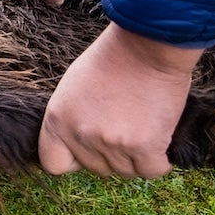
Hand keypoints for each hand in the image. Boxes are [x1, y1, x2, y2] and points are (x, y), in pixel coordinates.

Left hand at [39, 25, 204, 177]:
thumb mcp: (73, 88)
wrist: (147, 44)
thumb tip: (81, 146)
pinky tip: (161, 139)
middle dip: (110, 154)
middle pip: (96, 168)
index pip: (54, 163)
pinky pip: (152, 170)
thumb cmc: (113, 58)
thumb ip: (73, 119)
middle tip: (125, 126)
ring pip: (126, 171)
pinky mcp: (144, 146)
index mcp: (57, 120)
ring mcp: (111, 143)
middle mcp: (80, 135)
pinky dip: (160, 160)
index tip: (88, 148)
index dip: (74, 159)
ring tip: (143, 126)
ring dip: (137, 156)